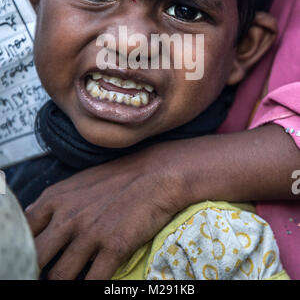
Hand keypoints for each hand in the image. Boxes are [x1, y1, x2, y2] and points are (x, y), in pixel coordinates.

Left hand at [25, 142, 184, 279]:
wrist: (157, 174)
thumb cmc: (118, 177)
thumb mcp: (78, 182)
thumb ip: (54, 202)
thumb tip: (32, 218)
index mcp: (56, 199)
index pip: (23, 232)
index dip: (24, 250)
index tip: (32, 258)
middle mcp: (68, 217)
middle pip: (37, 258)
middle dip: (38, 271)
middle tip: (48, 273)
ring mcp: (90, 233)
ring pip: (60, 276)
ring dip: (63, 281)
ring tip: (72, 278)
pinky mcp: (114, 247)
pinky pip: (93, 281)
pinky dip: (90, 287)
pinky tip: (94, 281)